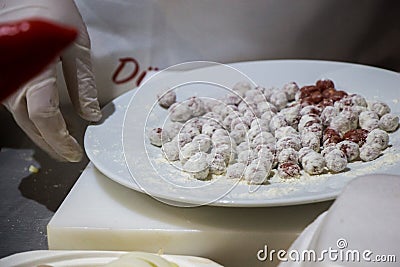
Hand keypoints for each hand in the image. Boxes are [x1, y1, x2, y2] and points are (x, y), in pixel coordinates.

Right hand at [0, 0, 100, 161]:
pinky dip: (34, 121)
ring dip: (42, 135)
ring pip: (22, 119)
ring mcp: (7, 80)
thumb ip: (83, 83)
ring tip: (62, 144)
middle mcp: (14, 81)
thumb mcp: (77, 47)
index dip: (60, 139)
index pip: (45, 117)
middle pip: (30, 124)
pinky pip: (17, 107)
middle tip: (70, 155)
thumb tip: (92, 115)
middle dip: (51, 144)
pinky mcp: (7, 78)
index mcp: (34, 73)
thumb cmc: (53, 15)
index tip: (75, 151)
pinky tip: (48, 125)